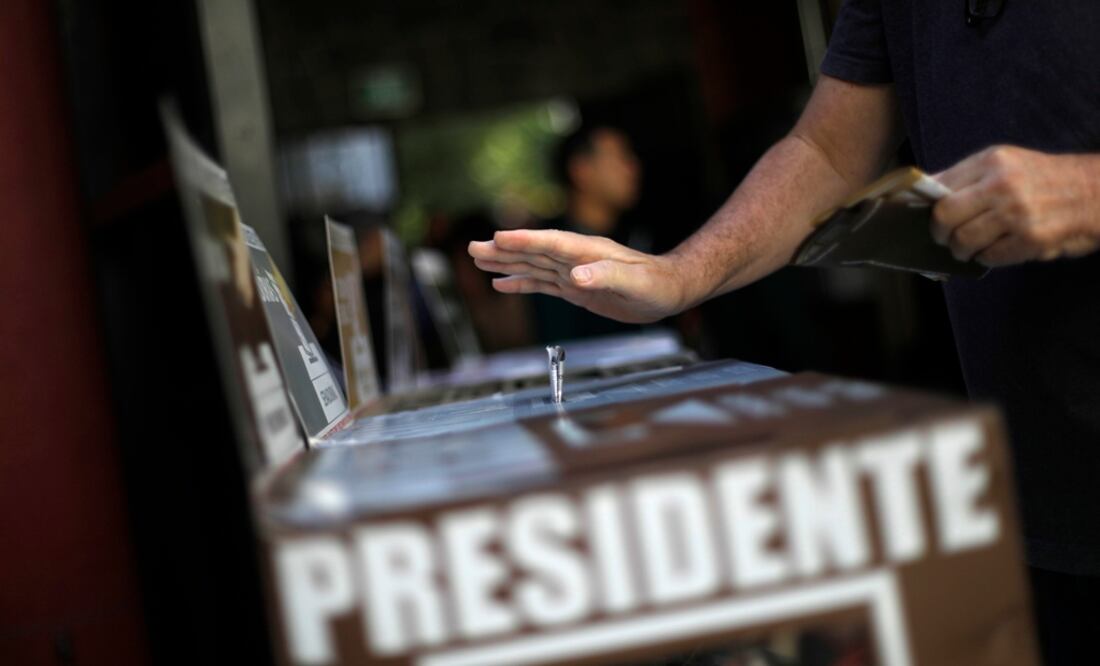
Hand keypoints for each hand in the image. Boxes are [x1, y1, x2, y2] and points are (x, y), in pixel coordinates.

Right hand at [467, 229, 685, 323]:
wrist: (669, 291)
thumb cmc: (657, 285)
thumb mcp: (634, 282)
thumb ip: (606, 276)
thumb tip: (577, 276)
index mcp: (588, 252)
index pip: (550, 243)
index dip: (524, 240)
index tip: (498, 237)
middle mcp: (576, 259)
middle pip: (533, 251)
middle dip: (503, 250)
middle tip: (472, 247)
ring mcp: (574, 272)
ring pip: (533, 266)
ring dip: (506, 263)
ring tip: (479, 260)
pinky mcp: (576, 289)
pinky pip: (542, 283)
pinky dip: (521, 283)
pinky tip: (503, 283)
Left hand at [931, 146, 1099, 266]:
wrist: (1095, 192)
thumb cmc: (1043, 179)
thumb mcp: (1006, 164)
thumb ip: (966, 177)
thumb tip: (925, 193)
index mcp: (992, 161)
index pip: (939, 187)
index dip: (927, 208)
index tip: (927, 217)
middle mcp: (1002, 184)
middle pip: (944, 216)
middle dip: (939, 233)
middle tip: (944, 238)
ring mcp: (1017, 212)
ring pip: (963, 240)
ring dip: (960, 250)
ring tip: (967, 248)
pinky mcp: (1030, 238)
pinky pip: (989, 257)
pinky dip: (986, 258)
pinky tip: (994, 250)